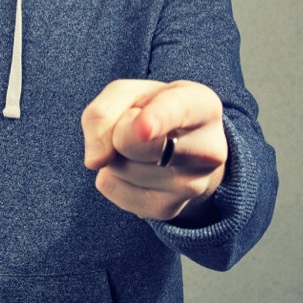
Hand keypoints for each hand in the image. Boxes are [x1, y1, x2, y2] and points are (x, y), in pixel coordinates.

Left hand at [81, 79, 227, 221]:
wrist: (176, 144)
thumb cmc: (150, 109)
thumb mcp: (126, 94)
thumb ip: (103, 112)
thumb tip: (95, 161)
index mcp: (202, 105)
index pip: (179, 110)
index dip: (158, 118)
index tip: (143, 129)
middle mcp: (208, 148)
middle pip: (135, 144)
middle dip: (118, 131)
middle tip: (135, 123)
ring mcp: (192, 185)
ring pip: (121, 168)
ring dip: (115, 155)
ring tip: (140, 147)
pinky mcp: (168, 209)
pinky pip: (113, 189)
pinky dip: (111, 176)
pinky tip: (135, 167)